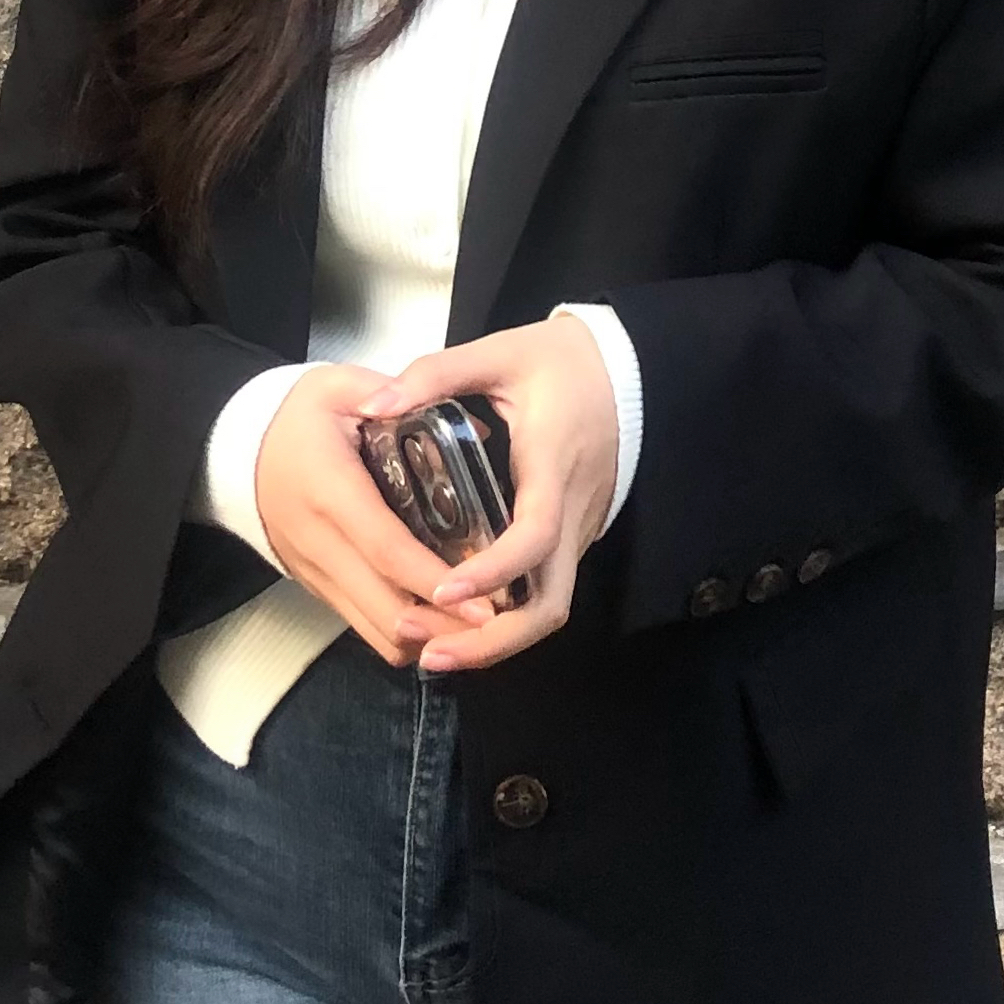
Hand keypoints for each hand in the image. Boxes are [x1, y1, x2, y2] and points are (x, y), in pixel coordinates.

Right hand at [254, 364, 499, 665]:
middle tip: (494, 621)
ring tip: (469, 622)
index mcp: (330, 489)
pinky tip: (435, 614)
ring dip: (423, 636)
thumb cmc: (298, 418)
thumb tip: (473, 428)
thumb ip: (399, 395)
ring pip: (373, 629)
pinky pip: (360, 626)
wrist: (234, 451)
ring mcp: (314, 571)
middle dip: (440, 625)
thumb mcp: (340, 386)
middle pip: (383, 608)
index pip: (387, 549)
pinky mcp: (315, 586)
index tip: (482, 600)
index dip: (433, 579)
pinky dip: (400, 632)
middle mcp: (319, 541)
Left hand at [352, 314, 618, 671]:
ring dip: (495, 642)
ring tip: (433, 652)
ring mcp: (577, 532)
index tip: (444, 589)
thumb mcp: (499, 352)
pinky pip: (543, 594)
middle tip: (429, 652)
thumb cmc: (563, 362)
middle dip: (492, 641)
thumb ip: (437, 374)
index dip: (493, 570)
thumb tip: (377, 404)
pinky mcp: (571, 539)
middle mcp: (573, 513)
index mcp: (552, 466)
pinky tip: (456, 625)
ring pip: (547, 609)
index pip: (534, 536)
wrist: (626, 369)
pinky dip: (504, 621)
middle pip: (549, 606)